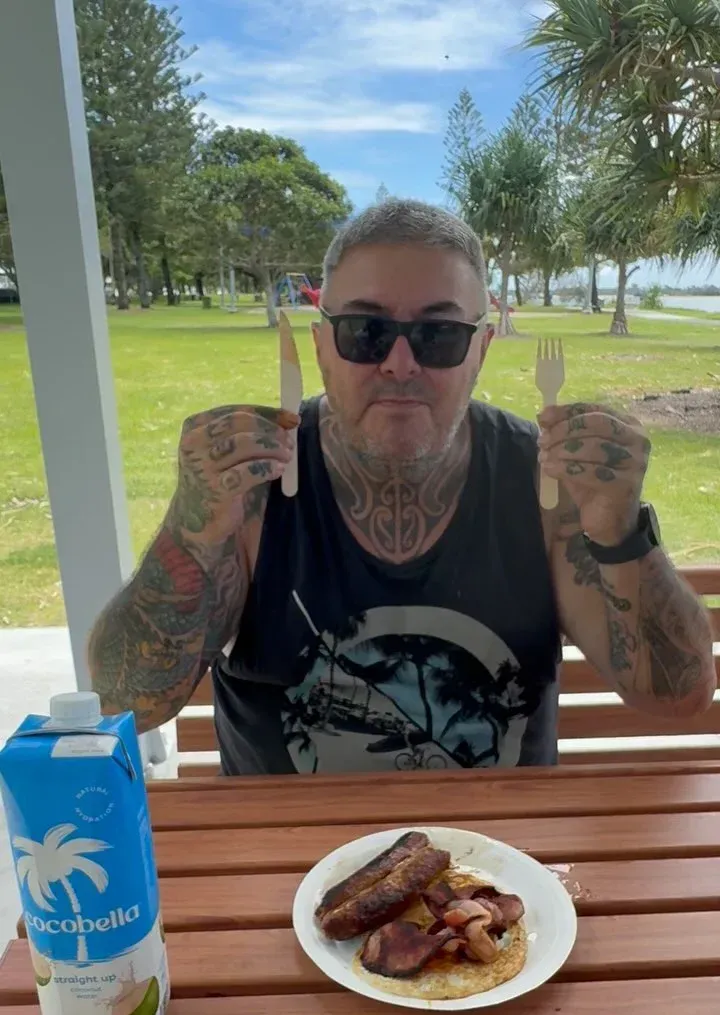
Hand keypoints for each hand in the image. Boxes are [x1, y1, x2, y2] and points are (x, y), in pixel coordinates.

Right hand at [167, 404, 298, 555]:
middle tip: (289, 442)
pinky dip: (268, 467)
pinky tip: (278, 470)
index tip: (292, 419)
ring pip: (243, 444)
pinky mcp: (215, 490)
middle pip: (239, 423)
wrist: (200, 523)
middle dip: (270, 430)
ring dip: (272, 448)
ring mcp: (202, 467)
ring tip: (286, 456)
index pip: (235, 411)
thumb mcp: (230, 453)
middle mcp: (193, 443)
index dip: (267, 413)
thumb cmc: (220, 482)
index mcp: (195, 427)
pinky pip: (248, 472)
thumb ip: (251, 433)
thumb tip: (289, 420)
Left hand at [537, 402, 650, 544]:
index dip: (567, 411)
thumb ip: (565, 434)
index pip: (595, 410)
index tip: (543, 417)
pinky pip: (591, 471)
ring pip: (593, 446)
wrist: (609, 520)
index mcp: (628, 425)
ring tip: (544, 457)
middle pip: (596, 423)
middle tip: (543, 440)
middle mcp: (637, 440)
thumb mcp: (576, 454)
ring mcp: (635, 462)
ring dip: (562, 450)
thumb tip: (544, 415)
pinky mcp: (625, 484)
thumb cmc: (593, 483)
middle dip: (564, 430)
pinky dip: (565, 469)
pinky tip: (550, 470)